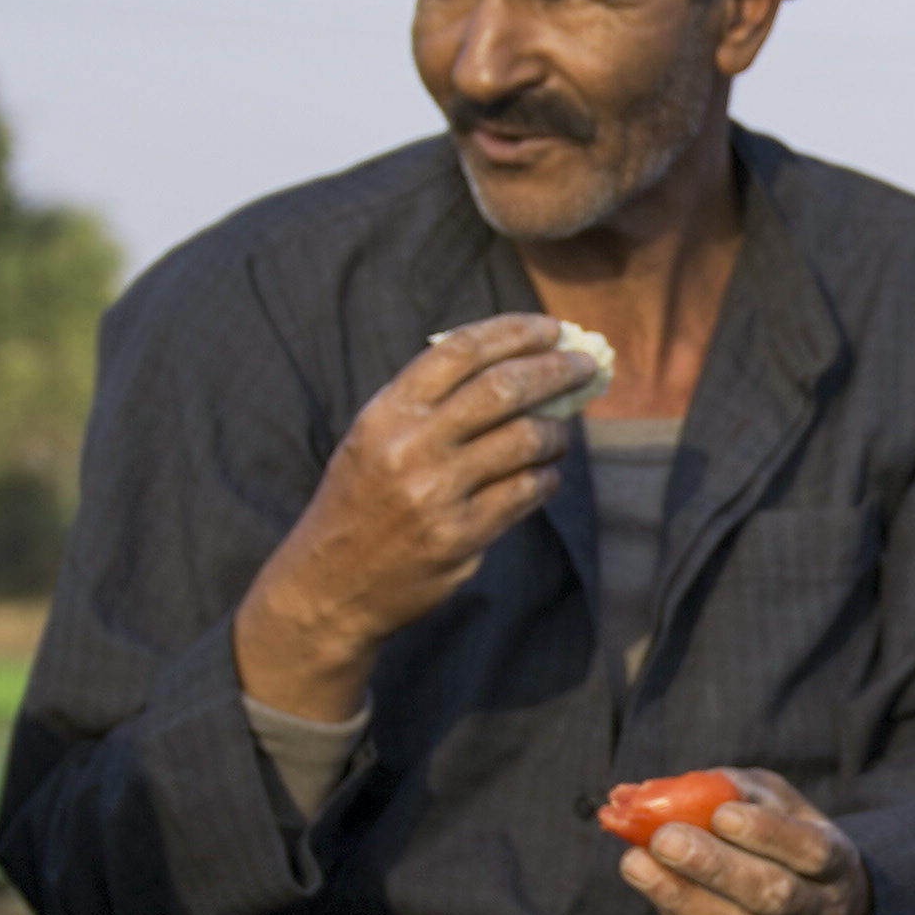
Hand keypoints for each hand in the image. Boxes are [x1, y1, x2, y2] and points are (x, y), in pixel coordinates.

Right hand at [235, 317, 603, 719]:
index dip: (514, 332)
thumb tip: (512, 364)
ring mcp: (437, 493)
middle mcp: (411, 446)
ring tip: (560, 434)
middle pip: (503, 388)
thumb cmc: (360, 502)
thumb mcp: (374, 438)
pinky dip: (546, 478)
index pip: (460, 350)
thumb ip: (429, 402)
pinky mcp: (461, 536)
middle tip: (585, 366)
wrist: (329, 585)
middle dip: (555, 371)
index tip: (551, 329)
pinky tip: (546, 476)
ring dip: (556, 431)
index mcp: (387, 412)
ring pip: (524, 440)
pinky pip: (524, 492)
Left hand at [623, 767, 874, 914]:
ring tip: (636, 864)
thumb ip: (732, 791)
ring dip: (682, 897)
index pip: (810, 851)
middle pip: (773, 895)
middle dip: (715, 866)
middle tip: (665, 839)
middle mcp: (819, 913)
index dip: (767, 833)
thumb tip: (657, 790)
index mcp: (835, 864)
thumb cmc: (786, 844)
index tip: (721, 813)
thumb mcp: (778, 806)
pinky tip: (649, 886)